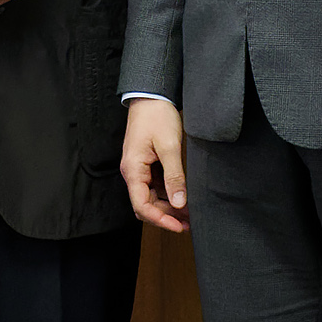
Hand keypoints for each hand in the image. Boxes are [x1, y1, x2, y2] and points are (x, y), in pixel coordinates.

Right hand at [121, 97, 188, 231]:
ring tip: (189, 213)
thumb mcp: (169, 146)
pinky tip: (182, 197)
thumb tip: (180, 202)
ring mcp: (138, 168)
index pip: (142, 206)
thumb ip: (174, 176)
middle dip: (166, 216)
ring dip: (168, 207)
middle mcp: (132, 172)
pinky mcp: (146, 164)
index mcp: (133, 170)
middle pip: (145, 205)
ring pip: (151, 197)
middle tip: (189, 222)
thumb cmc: (157, 116)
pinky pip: (154, 186)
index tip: (178, 226)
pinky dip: (167, 194)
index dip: (160, 220)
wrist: (151, 95)